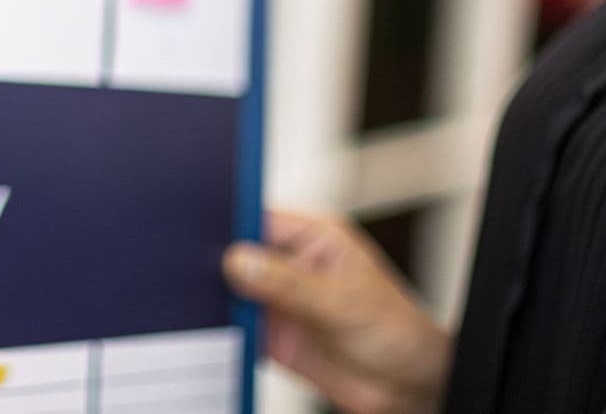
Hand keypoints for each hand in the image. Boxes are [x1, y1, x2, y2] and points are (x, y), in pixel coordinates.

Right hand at [223, 209, 451, 413]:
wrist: (407, 386)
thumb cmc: (397, 332)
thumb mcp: (341, 302)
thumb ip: (287, 282)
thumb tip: (238, 262)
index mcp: (314, 239)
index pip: (261, 219)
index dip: (232, 225)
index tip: (203, 235)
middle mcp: (292, 266)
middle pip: (240, 256)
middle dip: (217, 265)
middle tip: (197, 275)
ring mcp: (281, 301)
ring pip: (233, 293)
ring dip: (219, 300)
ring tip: (206, 306)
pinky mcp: (273, 335)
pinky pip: (236, 328)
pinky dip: (224, 332)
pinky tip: (218, 333)